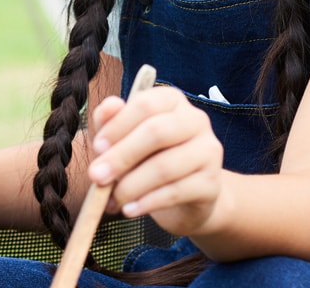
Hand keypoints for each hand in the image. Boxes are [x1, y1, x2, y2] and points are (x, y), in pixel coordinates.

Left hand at [88, 85, 224, 235]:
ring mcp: (208, 151)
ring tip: (113, 200)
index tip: (97, 147)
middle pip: (156, 132)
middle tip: (97, 177)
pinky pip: (175, 192)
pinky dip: (147, 202)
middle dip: (121, 156)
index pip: (145, 104)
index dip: (118, 126)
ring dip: (131, 185)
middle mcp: (196, 120)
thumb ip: (111, 121)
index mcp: (172, 100)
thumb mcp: (124, 138)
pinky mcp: (212, 183)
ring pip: (165, 166)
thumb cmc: (149, 158)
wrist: (186, 196)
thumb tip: (109, 107)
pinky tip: (130, 209)